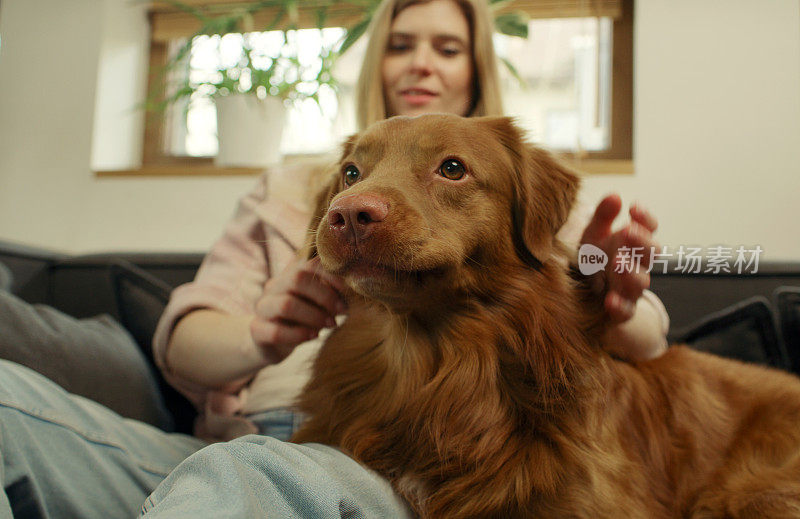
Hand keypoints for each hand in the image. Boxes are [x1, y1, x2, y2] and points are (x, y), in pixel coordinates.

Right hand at [250, 256, 346, 362]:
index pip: (308, 264)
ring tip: (329, 325)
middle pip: (297, 279)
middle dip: (324, 296)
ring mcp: (262, 308)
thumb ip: (330, 295)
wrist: (270, 344)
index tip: (347, 293)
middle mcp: (273, 287)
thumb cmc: (301, 320)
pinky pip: (276, 332)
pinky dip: (299, 335)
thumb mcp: (316, 304)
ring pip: (286, 305)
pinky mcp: (257, 330)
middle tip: (340, 313)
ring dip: (313, 316)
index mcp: (289, 275)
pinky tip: (312, 336)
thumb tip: (356, 295)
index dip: (331, 276)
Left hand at [580, 194, 658, 323]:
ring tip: (618, 260)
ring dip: (631, 271)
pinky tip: (610, 300)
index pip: (649, 229)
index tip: (634, 207)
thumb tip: (614, 196)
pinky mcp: (620, 311)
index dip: (645, 219)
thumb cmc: (593, 259)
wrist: (583, 295)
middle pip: (651, 254)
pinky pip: (625, 311)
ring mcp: (629, 289)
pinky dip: (620, 306)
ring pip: (640, 282)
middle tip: (628, 231)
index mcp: (632, 244)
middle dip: (642, 242)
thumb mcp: (593, 235)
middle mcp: (636, 265)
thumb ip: (602, 217)